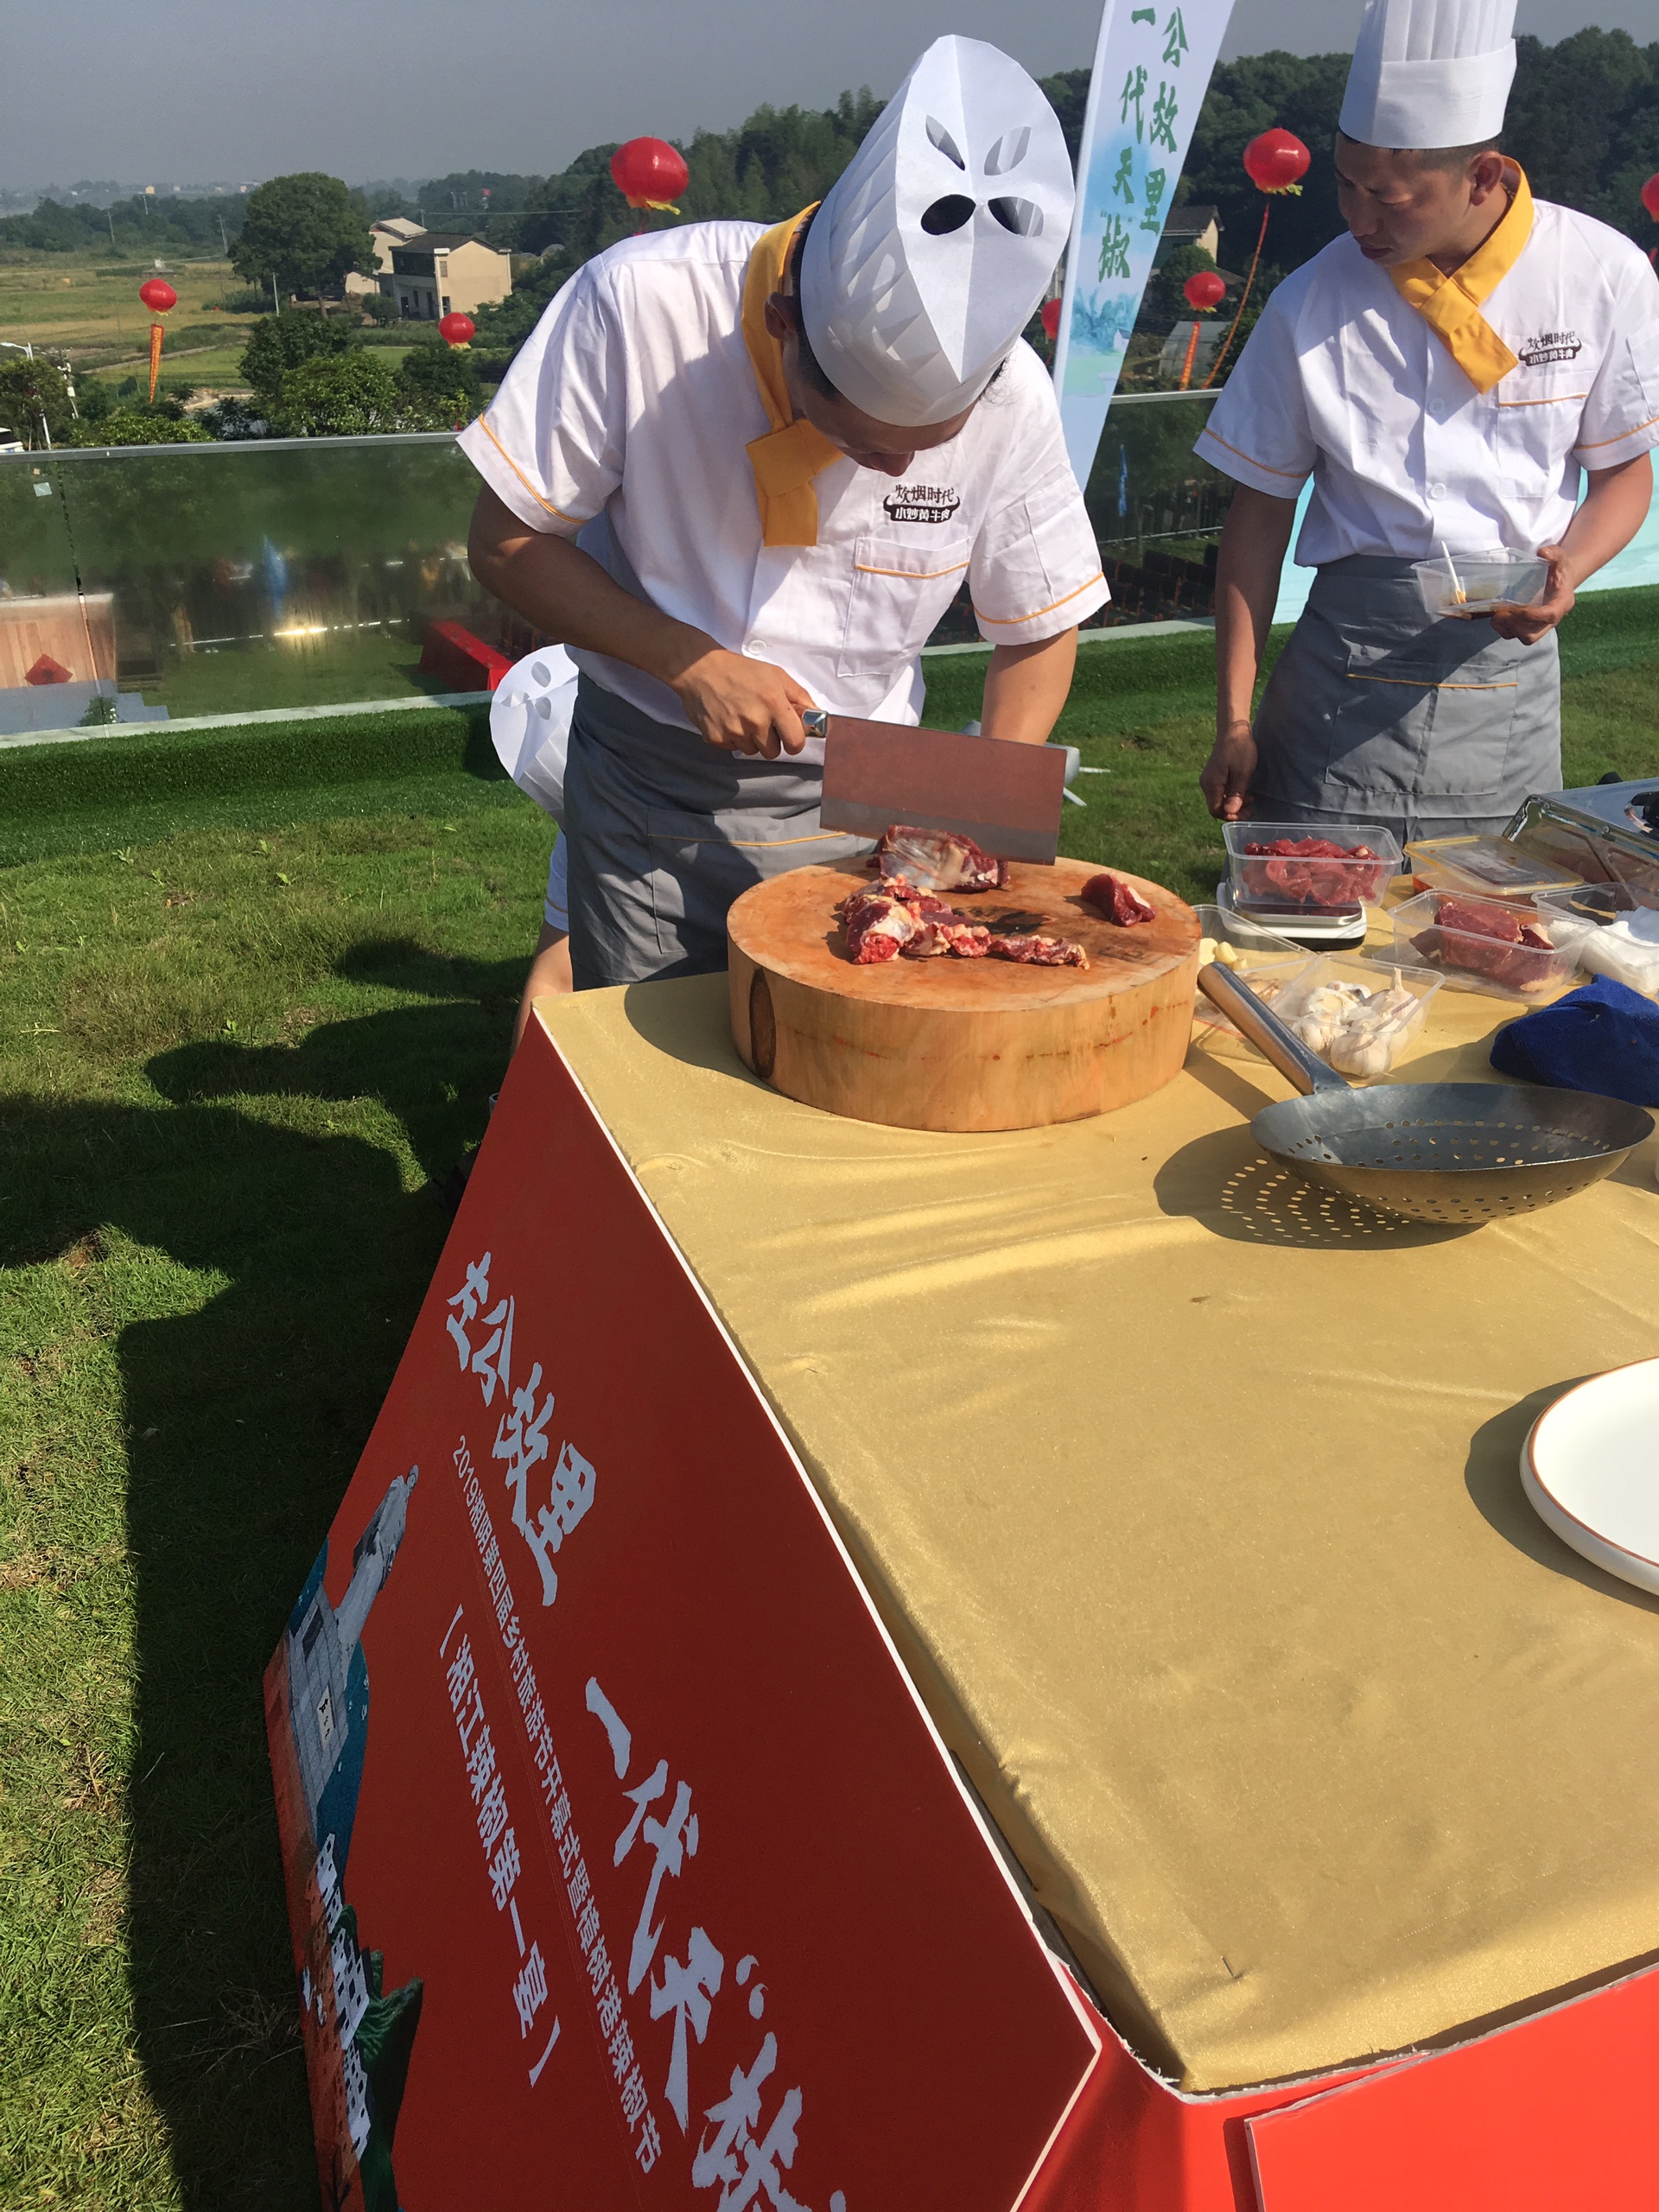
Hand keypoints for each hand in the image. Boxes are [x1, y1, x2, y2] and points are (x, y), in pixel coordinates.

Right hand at [670, 645, 815, 758]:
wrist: (700, 668)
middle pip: (773, 752)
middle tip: (761, 722)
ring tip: (741, 717)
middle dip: (771, 741)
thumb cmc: (741, 670)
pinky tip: (727, 719)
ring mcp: (734, 731)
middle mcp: (755, 721)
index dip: (795, 742)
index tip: (790, 736)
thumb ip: (799, 696)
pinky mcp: (716, 738)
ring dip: (750, 740)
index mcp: (774, 704)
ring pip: (752, 751)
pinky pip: (732, 748)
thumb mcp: (776, 675)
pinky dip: (732, 738)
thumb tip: (816, 716)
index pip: (795, 743)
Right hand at [1200, 723, 1256, 819]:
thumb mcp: (1242, 773)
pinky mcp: (1214, 775)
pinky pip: (1220, 791)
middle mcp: (1206, 784)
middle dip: (1234, 811)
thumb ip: (1236, 793)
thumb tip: (1230, 812)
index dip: (1230, 816)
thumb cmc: (1239, 749)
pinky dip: (1231, 795)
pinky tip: (1243, 791)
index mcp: (1211, 784)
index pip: (1215, 810)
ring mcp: (1209, 779)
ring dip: (1234, 803)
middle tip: (1251, 810)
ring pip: (1219, 799)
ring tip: (1251, 798)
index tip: (1245, 814)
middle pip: (1216, 806)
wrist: (1233, 729)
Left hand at [1491, 543, 1574, 644]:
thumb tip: (1542, 552)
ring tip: (1497, 615)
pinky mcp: (1529, 626)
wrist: (1562, 578)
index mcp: (1562, 603)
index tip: (1517, 610)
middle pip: (1534, 634)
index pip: (1550, 616)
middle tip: (1502, 613)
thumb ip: (1553, 553)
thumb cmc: (1559, 568)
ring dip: (1508, 629)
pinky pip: (1515, 635)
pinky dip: (1504, 629)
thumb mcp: (1560, 557)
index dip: (1533, 615)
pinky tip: (1497, 617)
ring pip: (1524, 637)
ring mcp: (1540, 625)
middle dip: (1516, 627)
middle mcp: (1552, 619)